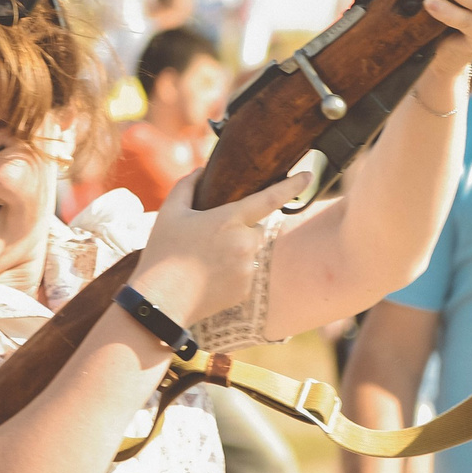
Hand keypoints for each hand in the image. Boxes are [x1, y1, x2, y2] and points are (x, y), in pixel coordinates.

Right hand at [132, 165, 308, 326]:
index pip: (269, 198)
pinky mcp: (245, 289)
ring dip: (235, 251)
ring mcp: (247, 268)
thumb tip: (201, 171)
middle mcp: (244, 243)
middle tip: (209, 239)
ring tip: (204, 261)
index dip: (292, 186)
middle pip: (254, 227)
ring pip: (249, 251)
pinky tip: (208, 277)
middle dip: (238, 228)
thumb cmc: (162, 253)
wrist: (161, 301)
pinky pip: (245, 273)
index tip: (309, 175)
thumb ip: (187, 185)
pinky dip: (232, 272)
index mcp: (228, 220)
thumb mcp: (169, 213)